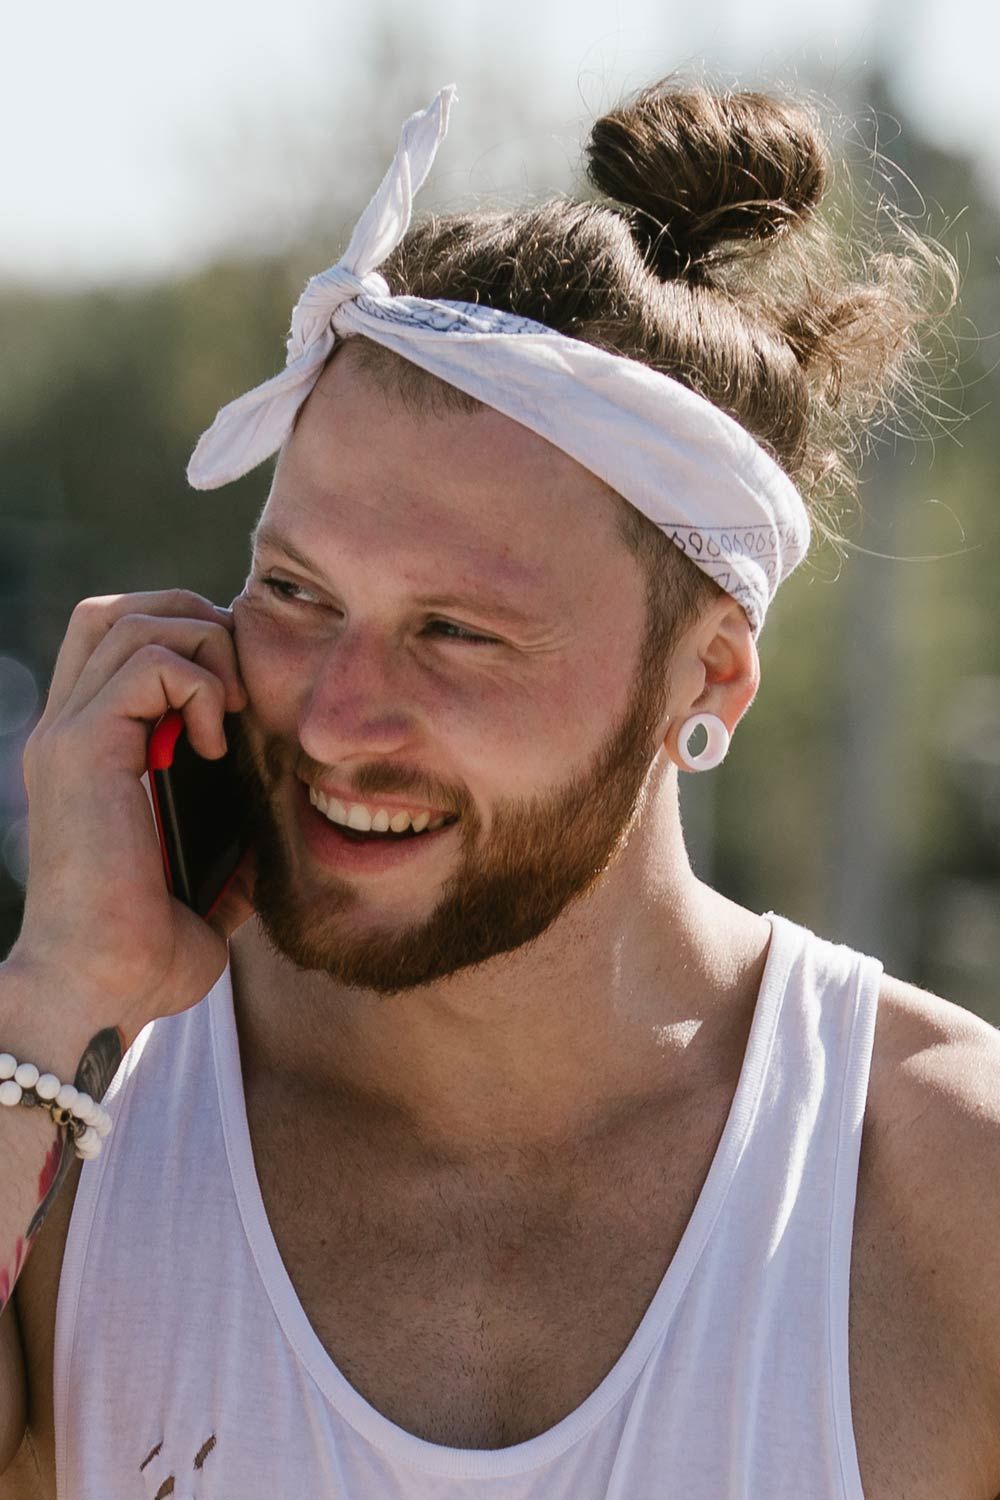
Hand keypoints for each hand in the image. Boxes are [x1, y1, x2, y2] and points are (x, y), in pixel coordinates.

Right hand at [8, 590, 253, 1045]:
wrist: (99, 991)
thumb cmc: (144, 954)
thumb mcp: (202, 883)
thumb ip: (227, 845)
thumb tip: (268, 832)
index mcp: (88, 753)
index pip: (118, 642)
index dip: (188, 642)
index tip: (239, 698)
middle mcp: (67, 732)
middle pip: (116, 609)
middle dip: (194, 621)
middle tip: (238, 687)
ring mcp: (69, 735)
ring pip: (131, 618)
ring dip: (202, 649)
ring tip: (231, 713)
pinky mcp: (84, 749)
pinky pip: (149, 661)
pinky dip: (199, 684)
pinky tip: (219, 741)